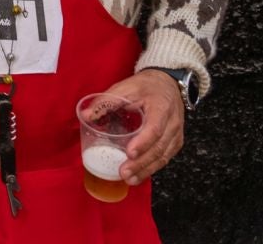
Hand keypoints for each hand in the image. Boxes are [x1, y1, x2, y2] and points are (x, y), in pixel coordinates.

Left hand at [95, 69, 187, 185]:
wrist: (167, 83)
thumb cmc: (146, 86)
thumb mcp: (126, 87)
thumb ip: (107, 101)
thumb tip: (86, 115)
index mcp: (161, 107)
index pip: (155, 128)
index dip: (143, 142)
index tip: (129, 152)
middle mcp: (172, 123)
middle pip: (159, 147)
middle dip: (141, 163)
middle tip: (123, 172)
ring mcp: (176, 134)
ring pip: (163, 157)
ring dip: (146, 170)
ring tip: (129, 179)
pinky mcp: (175, 142)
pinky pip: (165, 158)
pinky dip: (152, 168)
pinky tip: (139, 175)